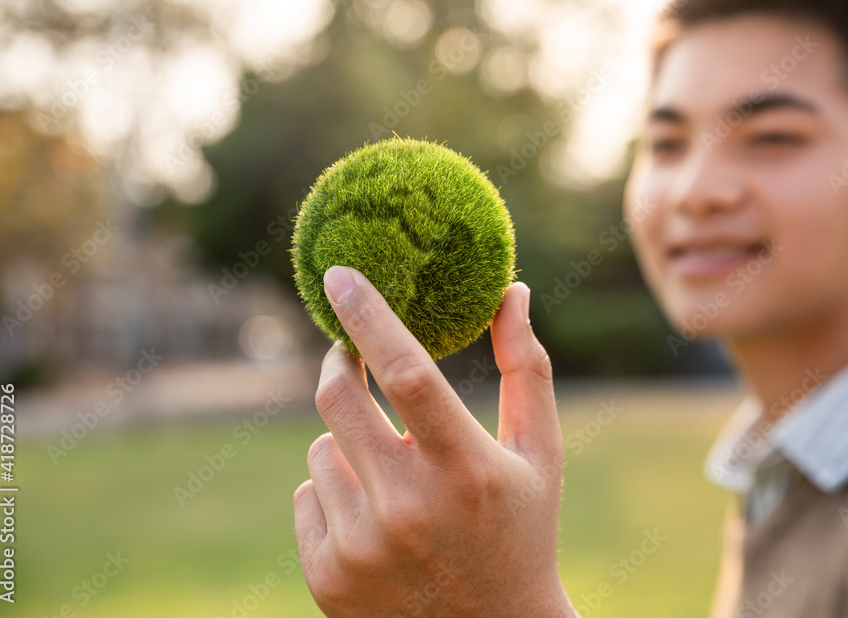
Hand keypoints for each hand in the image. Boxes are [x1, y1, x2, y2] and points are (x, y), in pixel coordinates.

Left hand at [293, 266, 576, 616]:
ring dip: (347, 443)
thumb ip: (526, 368)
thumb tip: (513, 291)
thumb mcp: (539, 452)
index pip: (408, 372)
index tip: (340, 274)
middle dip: (340, 362)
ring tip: (392, 476)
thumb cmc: (523, 530)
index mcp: (465, 469)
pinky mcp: (327, 575)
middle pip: (338, 398)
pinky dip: (334, 491)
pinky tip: (375, 520)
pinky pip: (308, 494)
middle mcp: (407, 508)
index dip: (369, 315)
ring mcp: (361, 546)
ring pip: (320, 448)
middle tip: (350, 353)